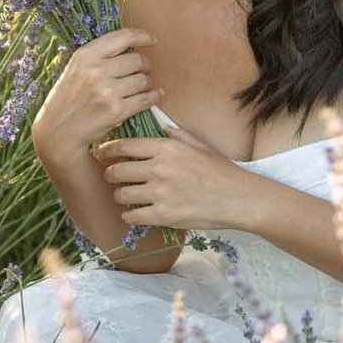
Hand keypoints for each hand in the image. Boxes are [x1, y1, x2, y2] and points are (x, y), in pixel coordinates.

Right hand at [32, 27, 162, 158]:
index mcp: (86, 55)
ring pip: (143, 80)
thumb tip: (133, 44)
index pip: (123, 36)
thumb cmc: (69, 98)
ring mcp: (107, 91)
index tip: (152, 40)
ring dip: (146, 83)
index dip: (143, 36)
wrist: (58, 130)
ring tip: (140, 86)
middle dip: (145, 66)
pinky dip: (153, 96)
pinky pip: (146, 99)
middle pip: (138, 60)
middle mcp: (96, 70)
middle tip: (143, 71)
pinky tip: (155, 94)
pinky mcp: (116, 111)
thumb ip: (100, 55)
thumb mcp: (77, 68)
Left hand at [95, 118, 258, 233]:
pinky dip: (130, 216)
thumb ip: (179, 136)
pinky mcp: (163, 215)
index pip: (125, 146)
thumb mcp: (201, 146)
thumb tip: (163, 126)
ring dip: (121, 197)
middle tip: (113, 178)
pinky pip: (132, 216)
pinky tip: (134, 215)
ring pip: (122, 195)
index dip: (108, 150)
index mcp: (166, 147)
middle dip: (111, 175)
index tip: (102, 154)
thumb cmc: (222, 171)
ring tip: (127, 197)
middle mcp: (159, 168)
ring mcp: (160, 192)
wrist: (239, 198)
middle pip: (117, 171)